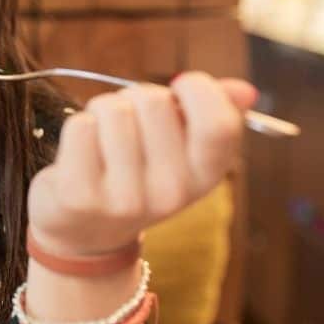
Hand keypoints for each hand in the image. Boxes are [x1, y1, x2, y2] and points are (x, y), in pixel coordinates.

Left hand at [27, 71, 257, 256]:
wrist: (88, 234)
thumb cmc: (139, 175)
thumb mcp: (182, 153)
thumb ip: (213, 116)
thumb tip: (245, 90)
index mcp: (205, 177)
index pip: (218, 123)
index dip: (198, 89)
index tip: (179, 89)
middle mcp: (171, 192)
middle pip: (154, 101)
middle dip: (135, 97)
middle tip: (128, 122)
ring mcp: (125, 199)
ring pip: (113, 110)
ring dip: (102, 111)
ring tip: (103, 138)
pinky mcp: (80, 197)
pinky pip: (80, 127)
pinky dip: (78, 127)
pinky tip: (81, 154)